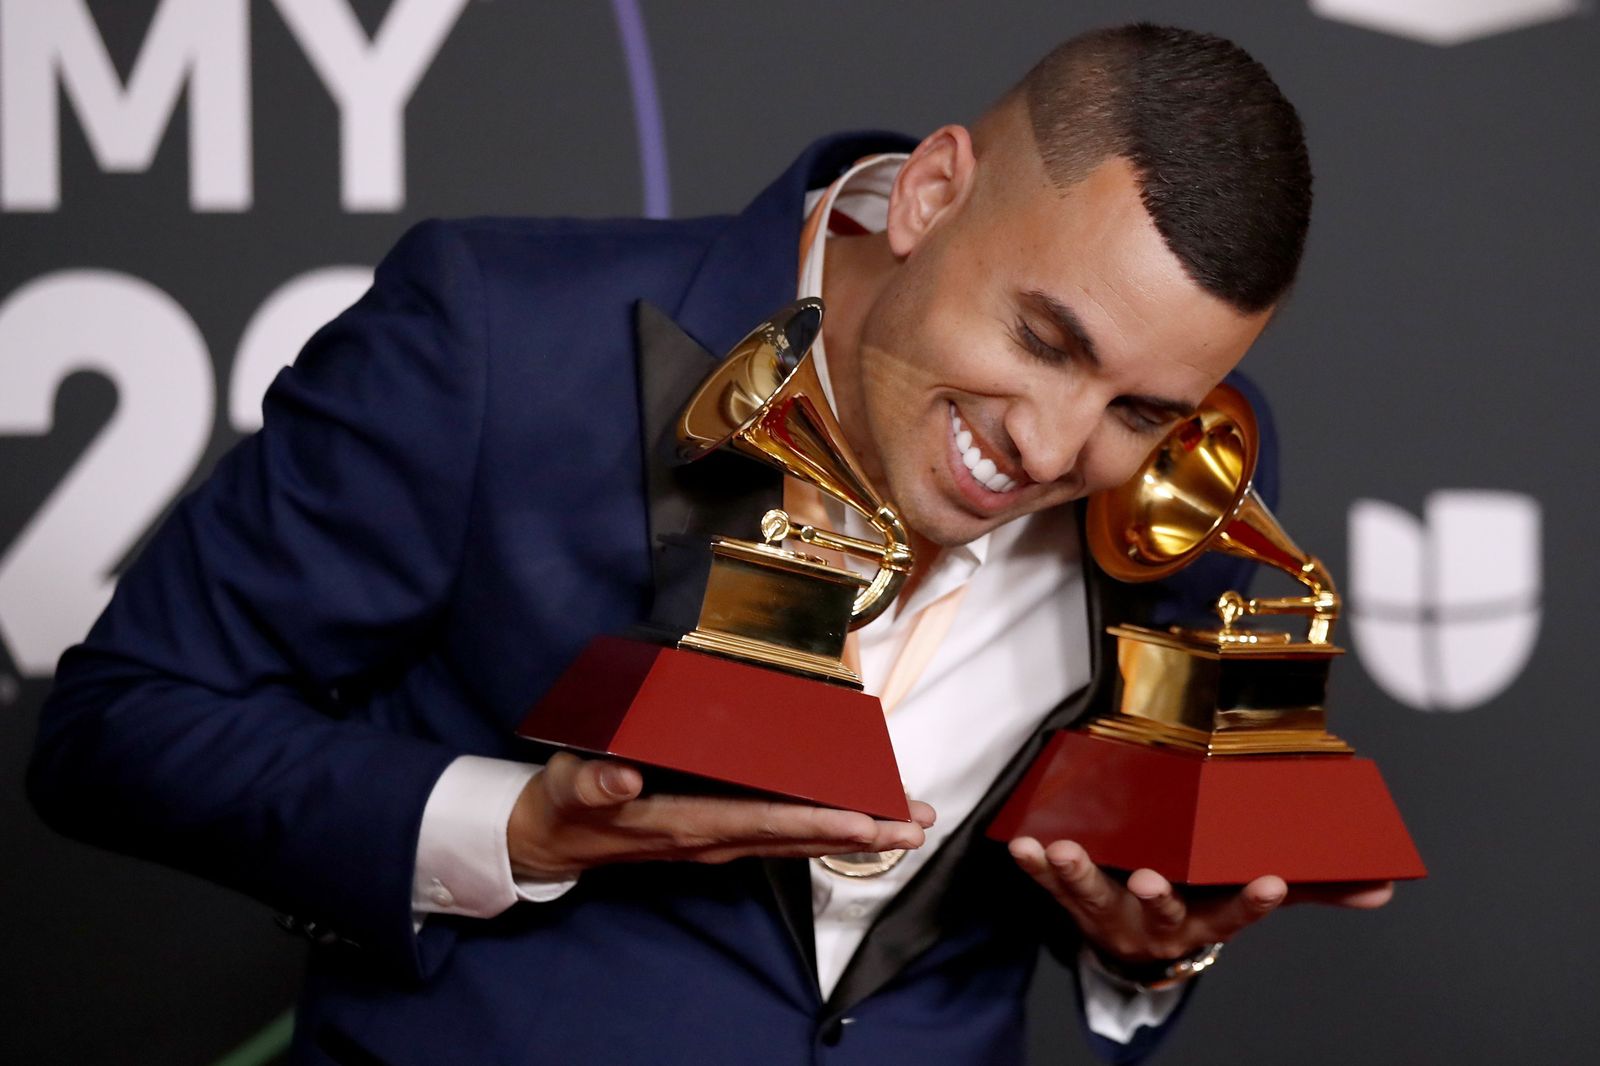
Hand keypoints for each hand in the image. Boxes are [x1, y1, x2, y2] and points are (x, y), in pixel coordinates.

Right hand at [508, 752, 936, 879]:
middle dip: (860, 831)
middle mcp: (713, 837)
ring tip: (907, 825)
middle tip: (917, 825)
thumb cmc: (564, 805)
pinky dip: (824, 827)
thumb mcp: (568, 787)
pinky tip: (856, 821)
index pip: (761, 822)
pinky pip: (782, 833)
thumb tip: (623, 779)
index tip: (864, 821)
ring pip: (797, 838)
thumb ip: (594, 782)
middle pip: (797, 837)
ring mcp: (720, 839)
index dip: (814, 822)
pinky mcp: (720, 832)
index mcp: (684, 822)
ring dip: (854, 832)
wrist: (553, 838)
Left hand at [1008, 837, 1392, 967]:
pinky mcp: (1071, 899)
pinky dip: (1033, 866)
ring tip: (1062, 850)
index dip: (1254, 900)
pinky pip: (1048, 886)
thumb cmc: (1196, 905)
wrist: (1134, 948)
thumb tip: (1382, 889)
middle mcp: (1159, 921)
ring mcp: (1112, 914)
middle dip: (1154, 896)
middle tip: (1150, 880)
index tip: (1273, 880)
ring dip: (1078, 875)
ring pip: (1094, 899)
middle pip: (1158, 911)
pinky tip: (1023, 844)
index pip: (1237, 913)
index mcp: (1206, 919)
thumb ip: (1310, 888)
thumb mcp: (1245, 899)